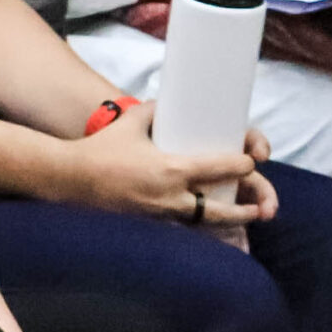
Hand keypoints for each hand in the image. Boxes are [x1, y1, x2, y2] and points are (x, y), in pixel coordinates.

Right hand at [71, 101, 269, 226]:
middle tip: (260, 208)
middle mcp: (170, 196)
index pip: (220, 168)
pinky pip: (182, 227)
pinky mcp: (148, 225)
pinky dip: (198, 226)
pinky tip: (208, 226)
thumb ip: (155, 111)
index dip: (242, 166)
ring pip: (203, 223)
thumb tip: (170, 104)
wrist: (71, 179)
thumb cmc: (101, 149)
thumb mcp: (132, 122)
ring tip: (243, 221)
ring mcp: (159, 214)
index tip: (250, 161)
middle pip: (220, 209)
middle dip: (245, 210)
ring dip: (225, 222)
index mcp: (171, 169)